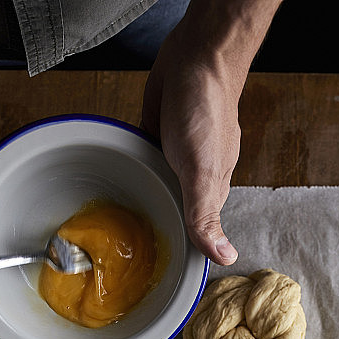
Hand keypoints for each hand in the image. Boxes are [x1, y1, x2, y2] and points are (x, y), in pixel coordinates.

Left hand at [142, 0, 281, 266]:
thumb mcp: (203, 173)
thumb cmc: (205, 112)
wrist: (195, 59)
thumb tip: (225, 257)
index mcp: (210, 192)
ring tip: (113, 234)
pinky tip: (116, 187)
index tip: (159, 278)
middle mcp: (193, 179)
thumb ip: (206, 217)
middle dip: (154, 235)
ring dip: (139, 206)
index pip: (198, 235)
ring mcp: (174, 159)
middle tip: (126, 264)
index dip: (180, 255)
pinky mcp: (156, 139)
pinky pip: (142, 166)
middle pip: (174, 215)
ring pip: (156, 192)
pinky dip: (131, 176)